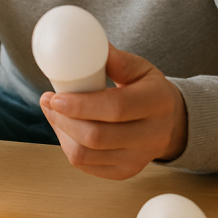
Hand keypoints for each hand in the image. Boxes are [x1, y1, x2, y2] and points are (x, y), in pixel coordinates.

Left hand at [40, 45, 187, 180]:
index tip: (56, 97)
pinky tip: (65, 129)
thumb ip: (116, 60)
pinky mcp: (125, 172)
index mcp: (158, 102)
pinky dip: (69, 146)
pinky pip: (86, 165)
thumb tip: (89, 46)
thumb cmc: (149, 89)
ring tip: (52, 113)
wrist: (170, 121)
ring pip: (87, 155)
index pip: (116, 108)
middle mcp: (152, 136)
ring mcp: (139, 158)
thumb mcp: (140, 68)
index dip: (81, 105)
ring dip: (62, 133)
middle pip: (98, 137)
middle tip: (48, 102)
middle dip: (64, 120)